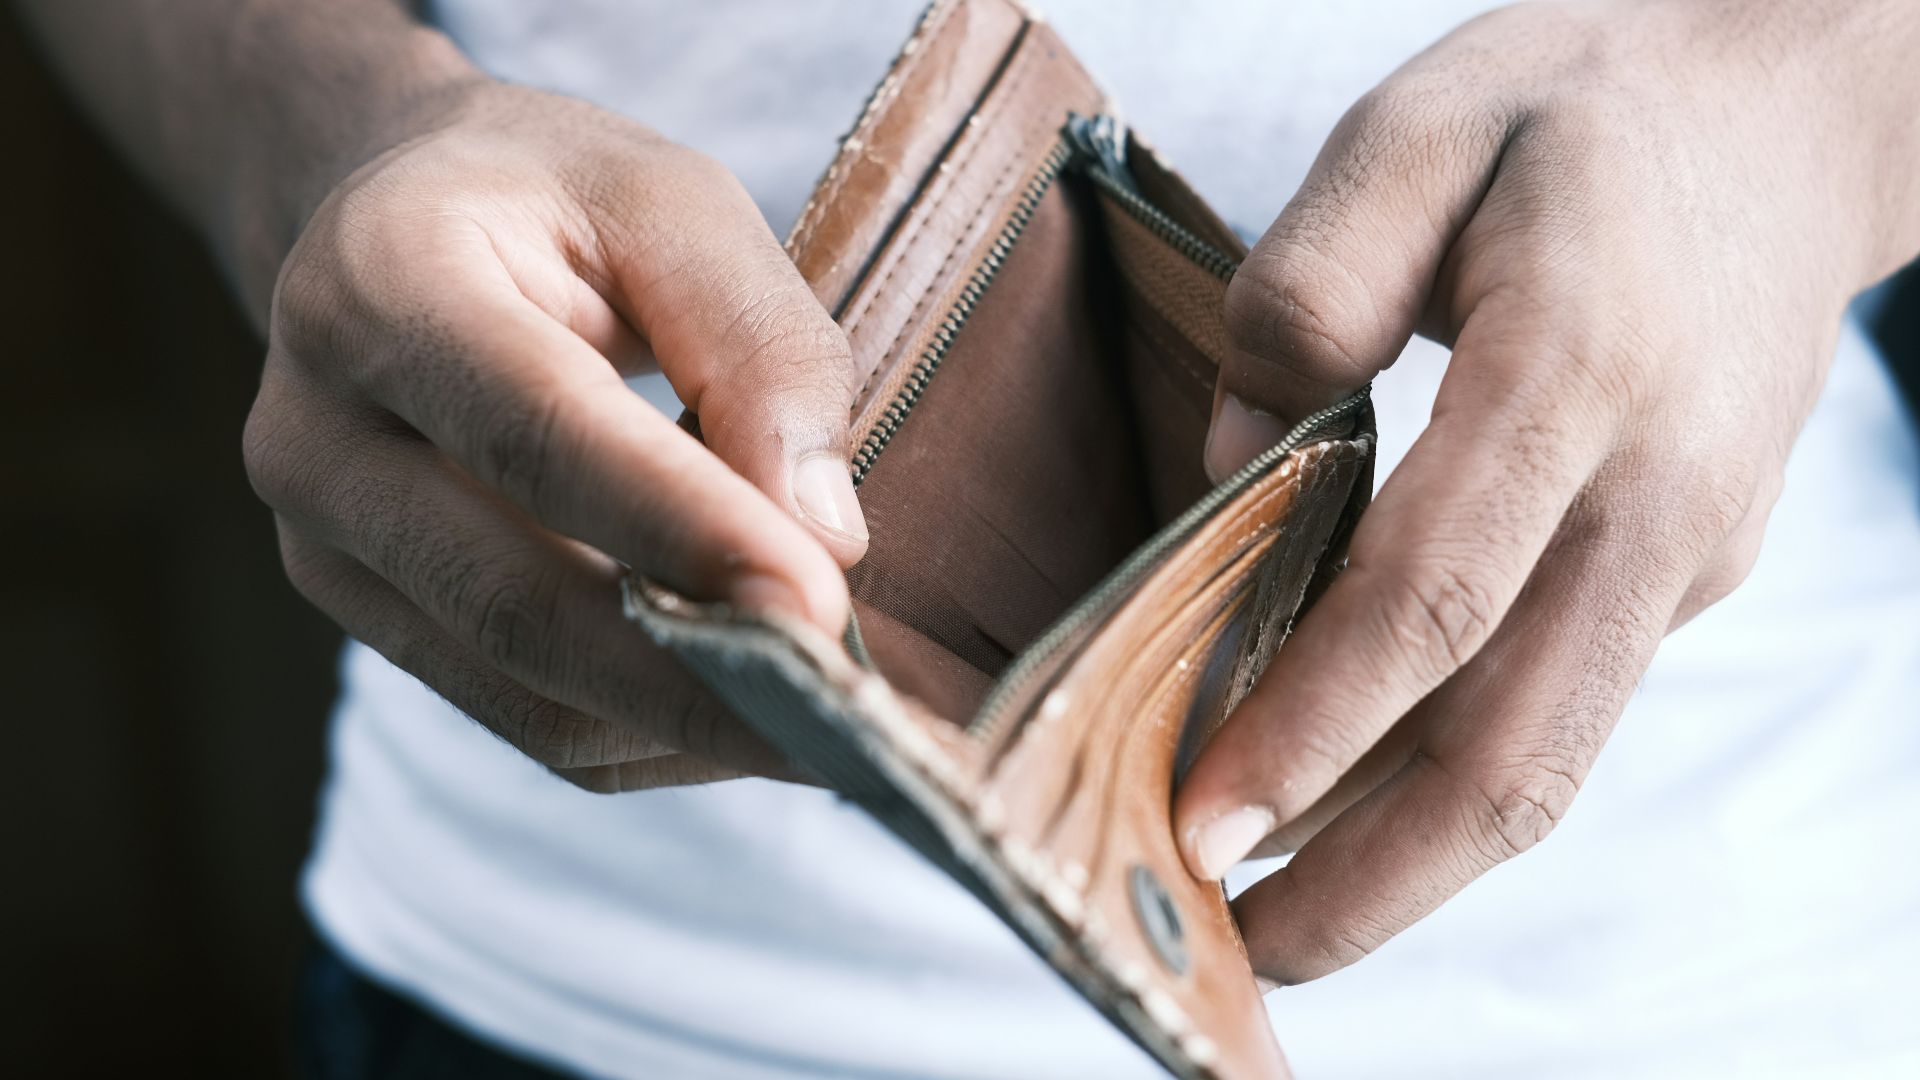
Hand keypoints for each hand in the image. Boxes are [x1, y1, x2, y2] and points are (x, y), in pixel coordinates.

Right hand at [244, 81, 869, 789]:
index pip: (540, 434)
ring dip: (690, 726)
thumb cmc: (556, 205)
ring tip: (828, 719)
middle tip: (852, 716)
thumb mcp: (676, 205)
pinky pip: (530, 722)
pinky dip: (654, 735)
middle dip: (699, 679)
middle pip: (516, 603)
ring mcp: (325, 546)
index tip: (819, 606)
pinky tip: (747, 706)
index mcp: (383, 282)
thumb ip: (757, 347)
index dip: (683, 531)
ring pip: (526, 696)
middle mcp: (318, 433)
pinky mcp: (370, 620)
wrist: (397, 227)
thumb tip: (824, 536)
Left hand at [1177, 0, 1919, 983]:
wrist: (1790, 116)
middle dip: (1373, 877)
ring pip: (1550, 753)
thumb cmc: (1582, 113)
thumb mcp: (1421, 128)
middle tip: (1240, 949)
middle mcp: (1656, 492)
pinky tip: (1354, 790)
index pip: (1435, 596)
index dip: (1315, 727)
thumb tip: (1237, 464)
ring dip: (1413, 860)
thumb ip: (1309, 287)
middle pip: (1516, 745)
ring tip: (1280, 913)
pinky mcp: (1693, 570)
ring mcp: (1691, 547)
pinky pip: (1562, 698)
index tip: (1203, 821)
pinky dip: (1454, 770)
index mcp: (1578, 369)